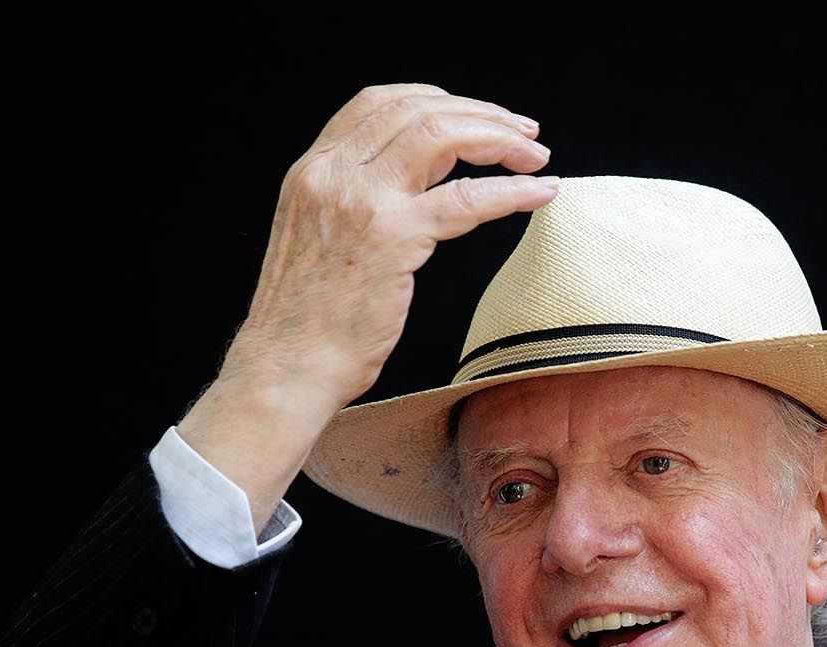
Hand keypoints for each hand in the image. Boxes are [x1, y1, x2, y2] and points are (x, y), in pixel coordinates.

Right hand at [220, 82, 556, 412]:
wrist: (287, 366)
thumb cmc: (307, 321)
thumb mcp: (316, 238)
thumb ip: (353, 202)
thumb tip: (413, 185)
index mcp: (314, 170)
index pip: (379, 101)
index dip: (437, 99)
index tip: (477, 116)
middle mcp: (334, 173)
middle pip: (421, 111)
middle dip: (483, 115)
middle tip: (524, 134)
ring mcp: (363, 202)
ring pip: (444, 136)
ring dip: (500, 140)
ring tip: (535, 157)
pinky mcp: (394, 238)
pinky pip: (468, 198)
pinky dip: (511, 190)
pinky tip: (539, 193)